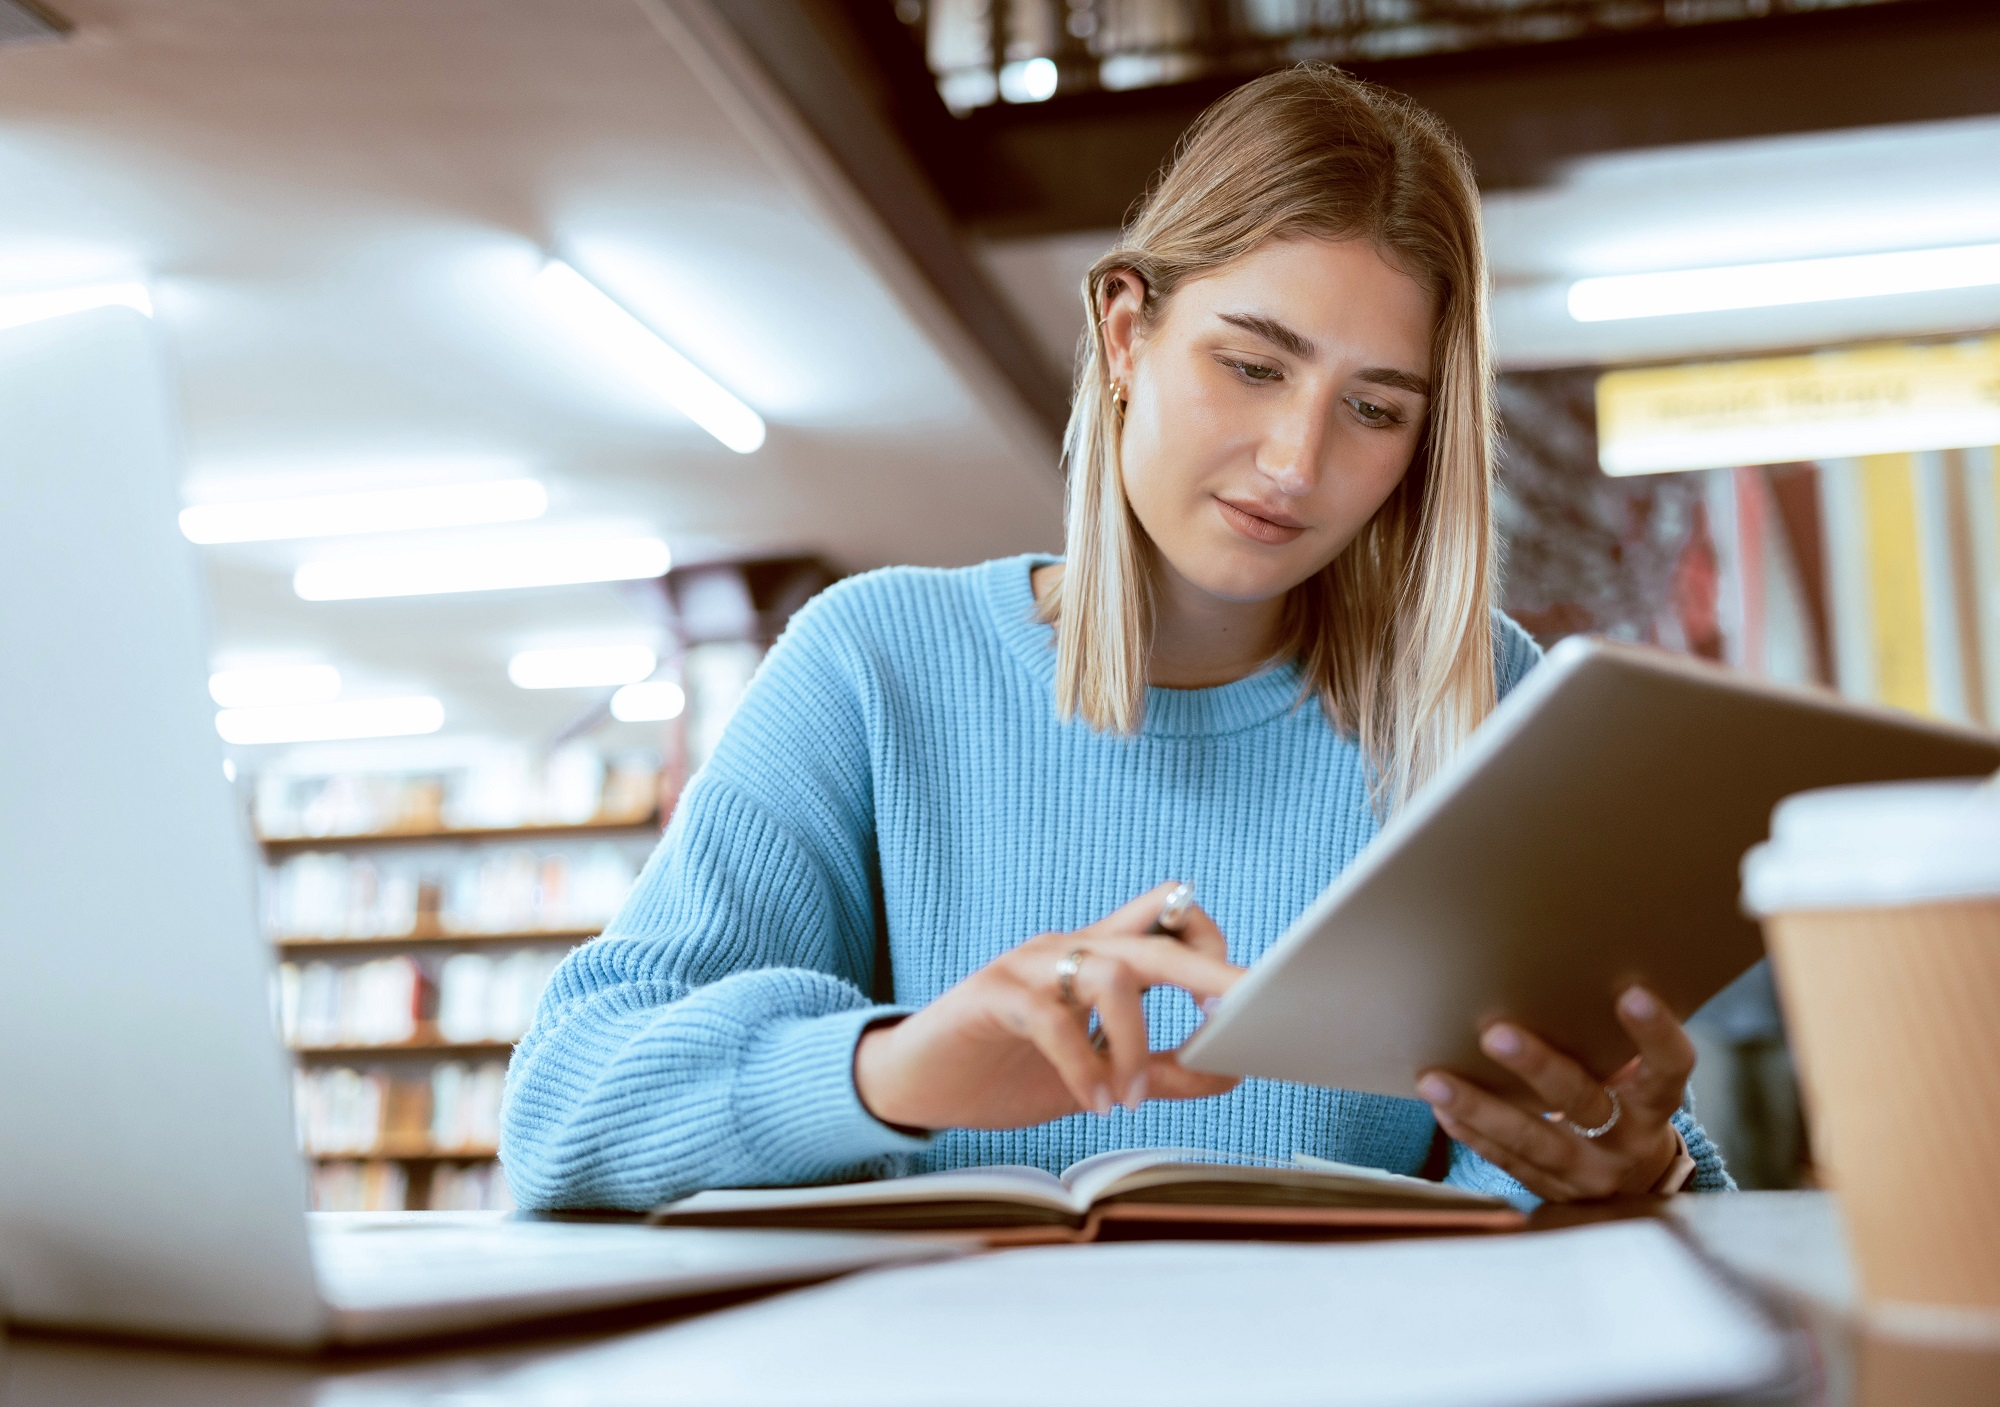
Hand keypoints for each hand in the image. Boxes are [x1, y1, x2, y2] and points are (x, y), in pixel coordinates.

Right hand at [854, 882, 1244, 1130]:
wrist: (916, 1083)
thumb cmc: (1008, 1070)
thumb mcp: (1100, 1075)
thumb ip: (1161, 1070)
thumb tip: (1233, 1070)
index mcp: (1099, 955)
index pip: (1171, 917)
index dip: (1212, 947)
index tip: (1244, 1002)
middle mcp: (1070, 948)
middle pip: (1155, 934)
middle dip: (1208, 969)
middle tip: (1242, 1012)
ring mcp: (1030, 965)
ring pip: (1109, 973)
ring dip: (1134, 1042)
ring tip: (1131, 1098)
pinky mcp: (991, 996)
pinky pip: (1051, 1020)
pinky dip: (1082, 1066)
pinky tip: (1093, 1103)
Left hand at [1415, 986, 1691, 1200]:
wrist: (1636, 1186)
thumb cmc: (1629, 1106)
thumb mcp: (1639, 1080)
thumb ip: (1614, 1044)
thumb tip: (1567, 973)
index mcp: (1656, 1104)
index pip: (1668, 1068)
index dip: (1655, 1034)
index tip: (1632, 993)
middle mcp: (1626, 1142)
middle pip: (1583, 1102)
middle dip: (1538, 1068)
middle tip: (1496, 1033)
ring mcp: (1587, 1173)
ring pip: (1531, 1141)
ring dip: (1480, 1108)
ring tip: (1435, 1080)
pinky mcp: (1550, 1190)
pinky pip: (1506, 1160)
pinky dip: (1471, 1131)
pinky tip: (1441, 1106)